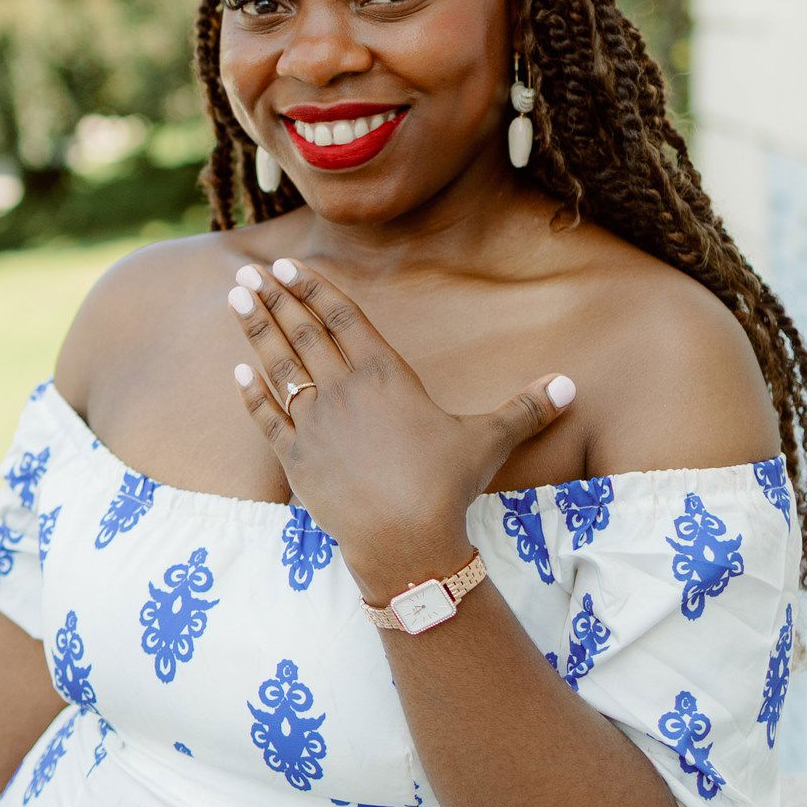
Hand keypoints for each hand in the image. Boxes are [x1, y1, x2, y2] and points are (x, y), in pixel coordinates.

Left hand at [228, 256, 575, 603]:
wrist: (404, 540)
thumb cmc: (446, 487)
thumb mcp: (489, 441)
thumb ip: (524, 409)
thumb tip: (570, 386)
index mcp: (385, 375)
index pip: (343, 318)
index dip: (315, 289)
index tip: (290, 266)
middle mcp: (344, 390)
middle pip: (304, 333)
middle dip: (276, 298)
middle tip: (252, 272)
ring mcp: (315, 423)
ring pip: (279, 366)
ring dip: (256, 329)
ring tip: (236, 297)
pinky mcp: (296, 460)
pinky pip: (267, 419)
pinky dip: (251, 394)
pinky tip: (237, 372)